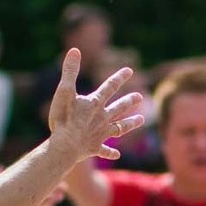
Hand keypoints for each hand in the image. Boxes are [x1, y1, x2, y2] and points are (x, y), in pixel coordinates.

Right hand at [44, 48, 149, 162]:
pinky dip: (111, 153)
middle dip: (130, 101)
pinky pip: (105, 150)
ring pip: (119, 128)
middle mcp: (102, 118)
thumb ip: (70, 71)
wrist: (65, 146)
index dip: (119, 77)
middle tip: (140, 96)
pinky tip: (117, 154)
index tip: (129, 70)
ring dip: (130, 123)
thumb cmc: (63, 119)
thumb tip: (74, 50)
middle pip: (119, 107)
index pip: (110, 86)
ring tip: (141, 120)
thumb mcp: (64, 91)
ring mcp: (100, 134)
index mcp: (95, 103)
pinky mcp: (95, 148)